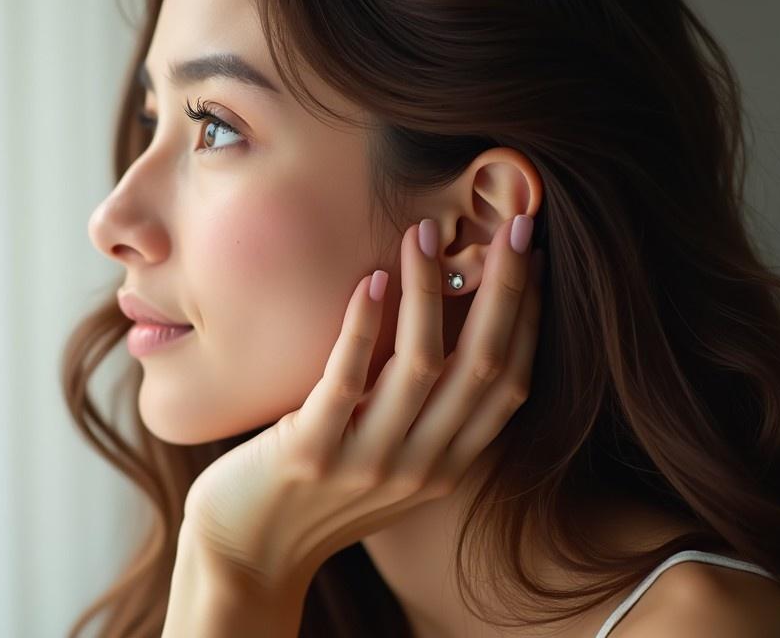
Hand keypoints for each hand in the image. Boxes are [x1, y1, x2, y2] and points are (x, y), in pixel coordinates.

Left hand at [182, 215, 544, 593]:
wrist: (249, 553)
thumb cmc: (318, 493)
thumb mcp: (391, 461)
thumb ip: (425, 414)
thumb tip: (445, 328)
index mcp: (449, 465)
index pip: (510, 382)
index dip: (527, 315)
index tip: (530, 254)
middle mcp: (423, 466)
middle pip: (482, 366)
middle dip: (504, 290)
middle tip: (511, 226)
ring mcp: (370, 462)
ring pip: (421, 365)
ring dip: (428, 291)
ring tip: (424, 234)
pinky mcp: (312, 451)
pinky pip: (348, 377)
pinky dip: (365, 324)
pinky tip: (372, 280)